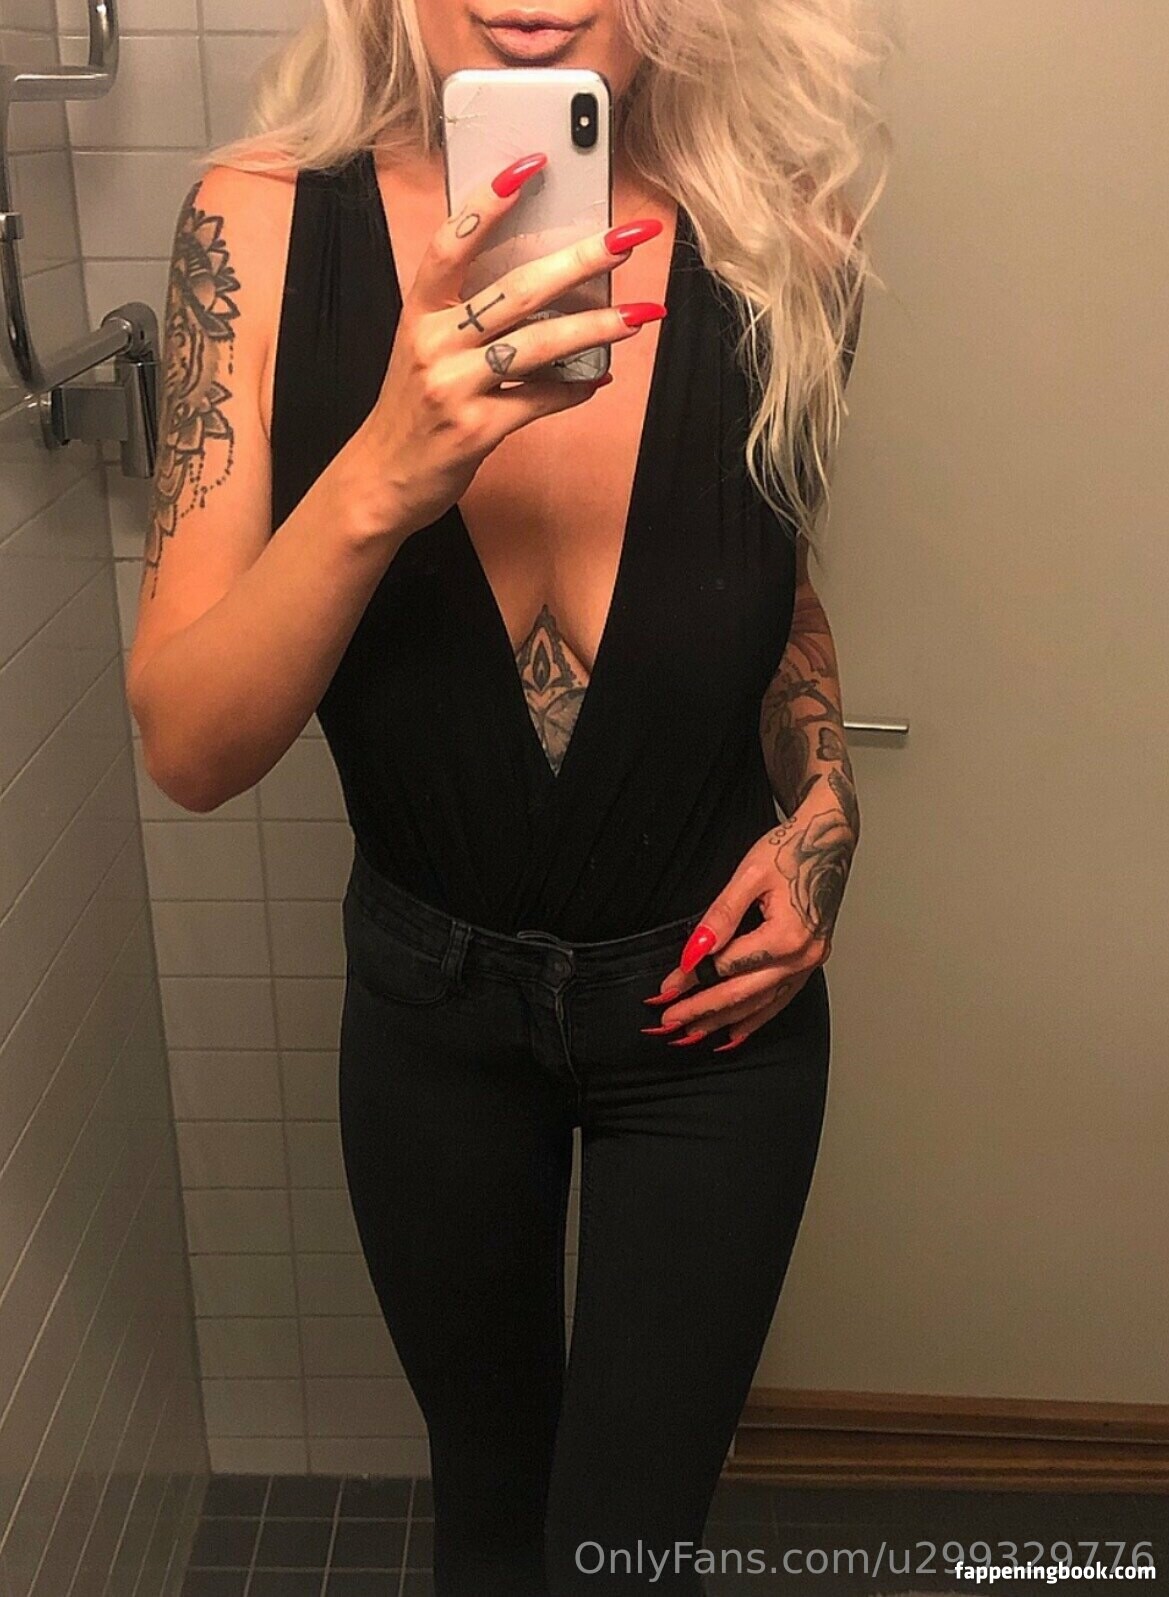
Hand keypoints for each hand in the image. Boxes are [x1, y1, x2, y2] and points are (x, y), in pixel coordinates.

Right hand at [345, 151, 666, 543]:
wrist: (379, 480)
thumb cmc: (412, 409)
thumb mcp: (425, 350)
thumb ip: (469, 317)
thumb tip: (544, 289)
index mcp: (420, 312)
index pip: (451, 242)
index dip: (489, 202)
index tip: (533, 164)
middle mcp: (433, 342)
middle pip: (515, 290)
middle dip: (579, 260)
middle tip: (627, 237)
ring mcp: (452, 387)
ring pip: (537, 345)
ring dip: (596, 327)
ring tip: (640, 313)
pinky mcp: (474, 430)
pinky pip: (538, 401)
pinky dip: (572, 390)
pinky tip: (597, 379)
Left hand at [642, 790, 858, 1049]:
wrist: (830, 838)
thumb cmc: (789, 849)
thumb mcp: (748, 874)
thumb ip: (721, 916)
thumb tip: (694, 952)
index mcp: (787, 935)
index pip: (728, 967)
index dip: (692, 980)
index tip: (663, 990)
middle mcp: (803, 956)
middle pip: (744, 993)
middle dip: (703, 1011)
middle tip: (669, 1023)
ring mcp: (811, 962)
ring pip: (762, 1003)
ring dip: (725, 1021)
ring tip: (692, 1036)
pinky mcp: (811, 961)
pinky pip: (781, 998)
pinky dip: (756, 1018)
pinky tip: (734, 1033)